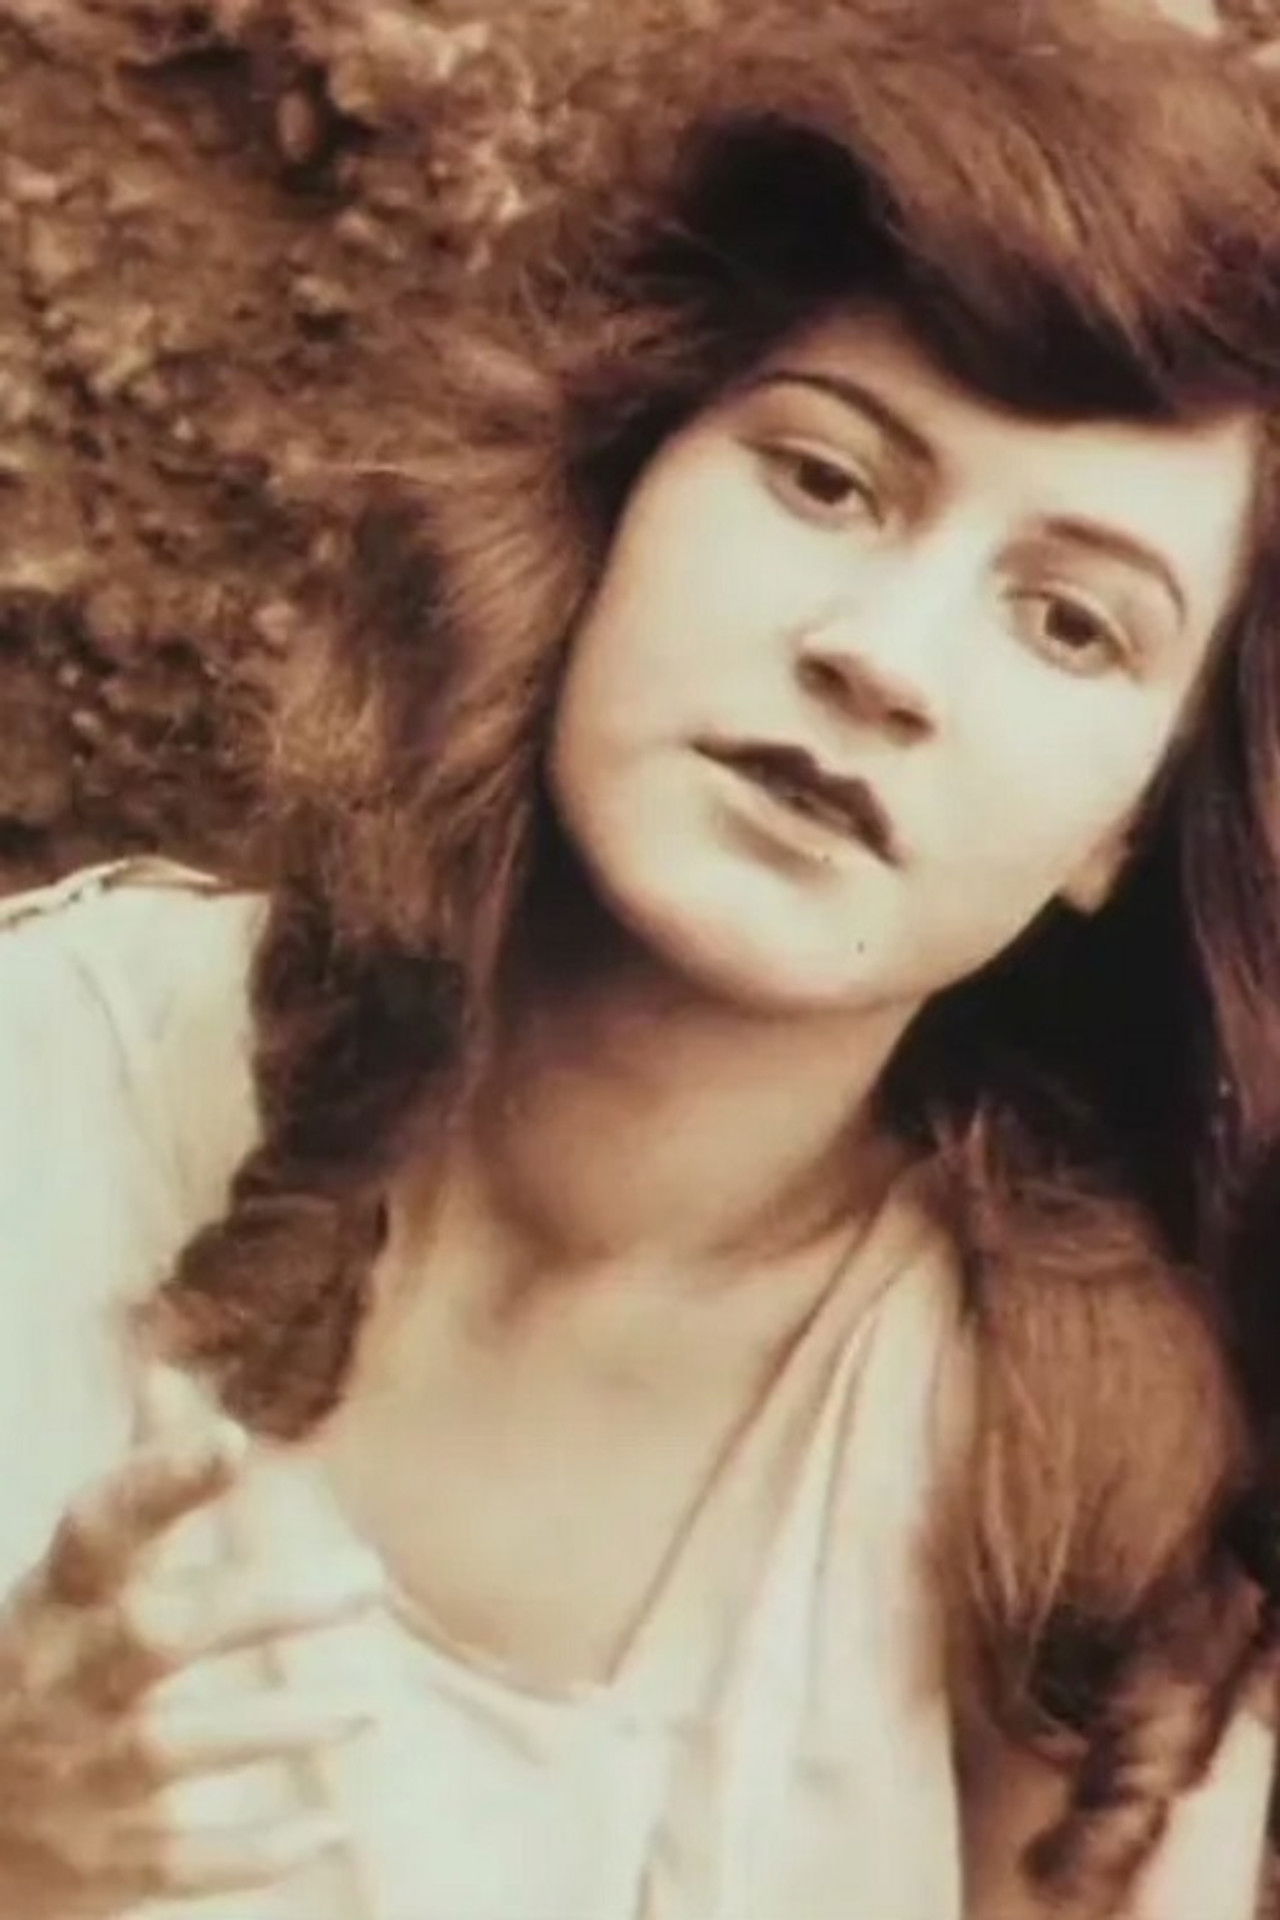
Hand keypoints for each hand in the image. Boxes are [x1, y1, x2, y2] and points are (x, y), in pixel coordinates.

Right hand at [0, 1385, 381, 1916]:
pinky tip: (329, 1834)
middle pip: (156, 1634)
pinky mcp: (99, 1862)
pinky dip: (250, 1855)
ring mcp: (77, 1777)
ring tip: (367, 1708)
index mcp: (54, 1602)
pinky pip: (176, 1863)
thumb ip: (132, 1487)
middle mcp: (61, 1682)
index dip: (159, 1482)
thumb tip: (166, 1374)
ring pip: (172, 1750)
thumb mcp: (66, 1581)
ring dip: (276, 1728)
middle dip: (260, 1605)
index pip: (101, 1528)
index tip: (230, 1436)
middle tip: (370, 1578)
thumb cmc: (38, 1666)